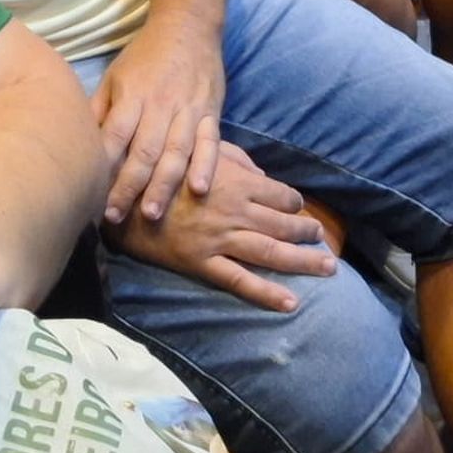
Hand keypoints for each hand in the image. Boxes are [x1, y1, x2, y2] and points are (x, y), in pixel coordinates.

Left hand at [94, 16, 224, 223]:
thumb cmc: (145, 54)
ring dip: (164, 185)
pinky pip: (210, 142)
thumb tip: (77, 141)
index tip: (91, 198)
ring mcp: (188, 109)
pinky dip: (207, 165)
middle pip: (143, 151)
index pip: (115, 137)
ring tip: (151, 213)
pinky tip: (201, 189)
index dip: (103, 169)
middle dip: (129, 186)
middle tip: (116, 217)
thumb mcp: (115, 76)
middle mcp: (160, 105)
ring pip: (175, 152)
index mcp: (132, 96)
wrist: (189, 25)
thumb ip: (100, 110)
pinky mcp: (211, 112)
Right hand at [104, 142, 334, 311]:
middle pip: (284, 224)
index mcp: (236, 182)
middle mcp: (236, 211)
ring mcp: (222, 239)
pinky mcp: (204, 263)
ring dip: (304, 261)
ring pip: (272, 252)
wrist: (125, 196)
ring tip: (327, 268)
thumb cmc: (163, 169)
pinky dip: (268, 292)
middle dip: (308, 233)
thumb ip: (233, 159)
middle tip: (325, 241)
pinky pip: (241, 280)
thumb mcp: (199, 151)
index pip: (280, 194)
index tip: (301, 209)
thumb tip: (260, 173)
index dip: (294, 203)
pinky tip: (291, 302)